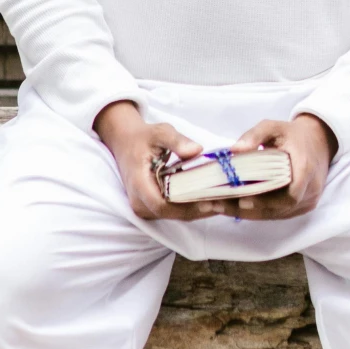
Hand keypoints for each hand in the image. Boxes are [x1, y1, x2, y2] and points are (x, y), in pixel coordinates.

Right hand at [93, 99, 219, 221]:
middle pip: (172, 214)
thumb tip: (197, 150)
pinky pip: (173, 212)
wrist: (125, 143)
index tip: (210, 200)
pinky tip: (210, 199)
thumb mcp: (160, 133)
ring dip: (197, 210)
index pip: (162, 205)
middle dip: (197, 210)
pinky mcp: (151, 207)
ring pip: (174, 215)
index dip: (187, 206)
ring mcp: (145, 207)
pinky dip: (191, 207)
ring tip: (222, 201)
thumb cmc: (143, 137)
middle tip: (224, 201)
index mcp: (139, 184)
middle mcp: (140, 202)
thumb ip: (177, 141)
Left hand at [219, 113, 334, 219]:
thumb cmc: (292, 134)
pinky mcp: (304, 206)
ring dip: (250, 213)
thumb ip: (254, 135)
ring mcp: (309, 200)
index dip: (266, 201)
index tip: (242, 199)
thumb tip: (234, 149)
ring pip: (277, 214)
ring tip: (221, 207)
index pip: (289, 195)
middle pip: (279, 208)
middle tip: (219, 205)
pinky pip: (280, 213)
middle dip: (248, 209)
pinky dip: (259, 211)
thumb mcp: (274, 126)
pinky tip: (236, 207)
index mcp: (305, 168)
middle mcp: (311, 189)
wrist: (319, 141)